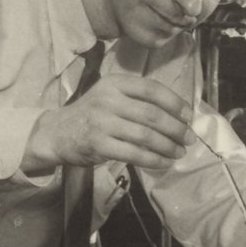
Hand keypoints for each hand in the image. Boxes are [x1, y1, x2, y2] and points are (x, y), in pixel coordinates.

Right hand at [22, 68, 192, 174]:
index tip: (189, 116)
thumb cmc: (90, 114)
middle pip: (152, 114)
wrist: (56, 133)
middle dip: (176, 129)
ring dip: (168, 147)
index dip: (175, 103)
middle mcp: (108, 100)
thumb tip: (177, 114)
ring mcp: (102, 123)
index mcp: (114, 83)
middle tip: (189, 139)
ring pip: (146, 136)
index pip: (151, 89)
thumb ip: (136, 99)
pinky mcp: (98, 145)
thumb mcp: (109, 96)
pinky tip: (163, 163)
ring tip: (179, 153)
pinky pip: (134, 154)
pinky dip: (153, 160)